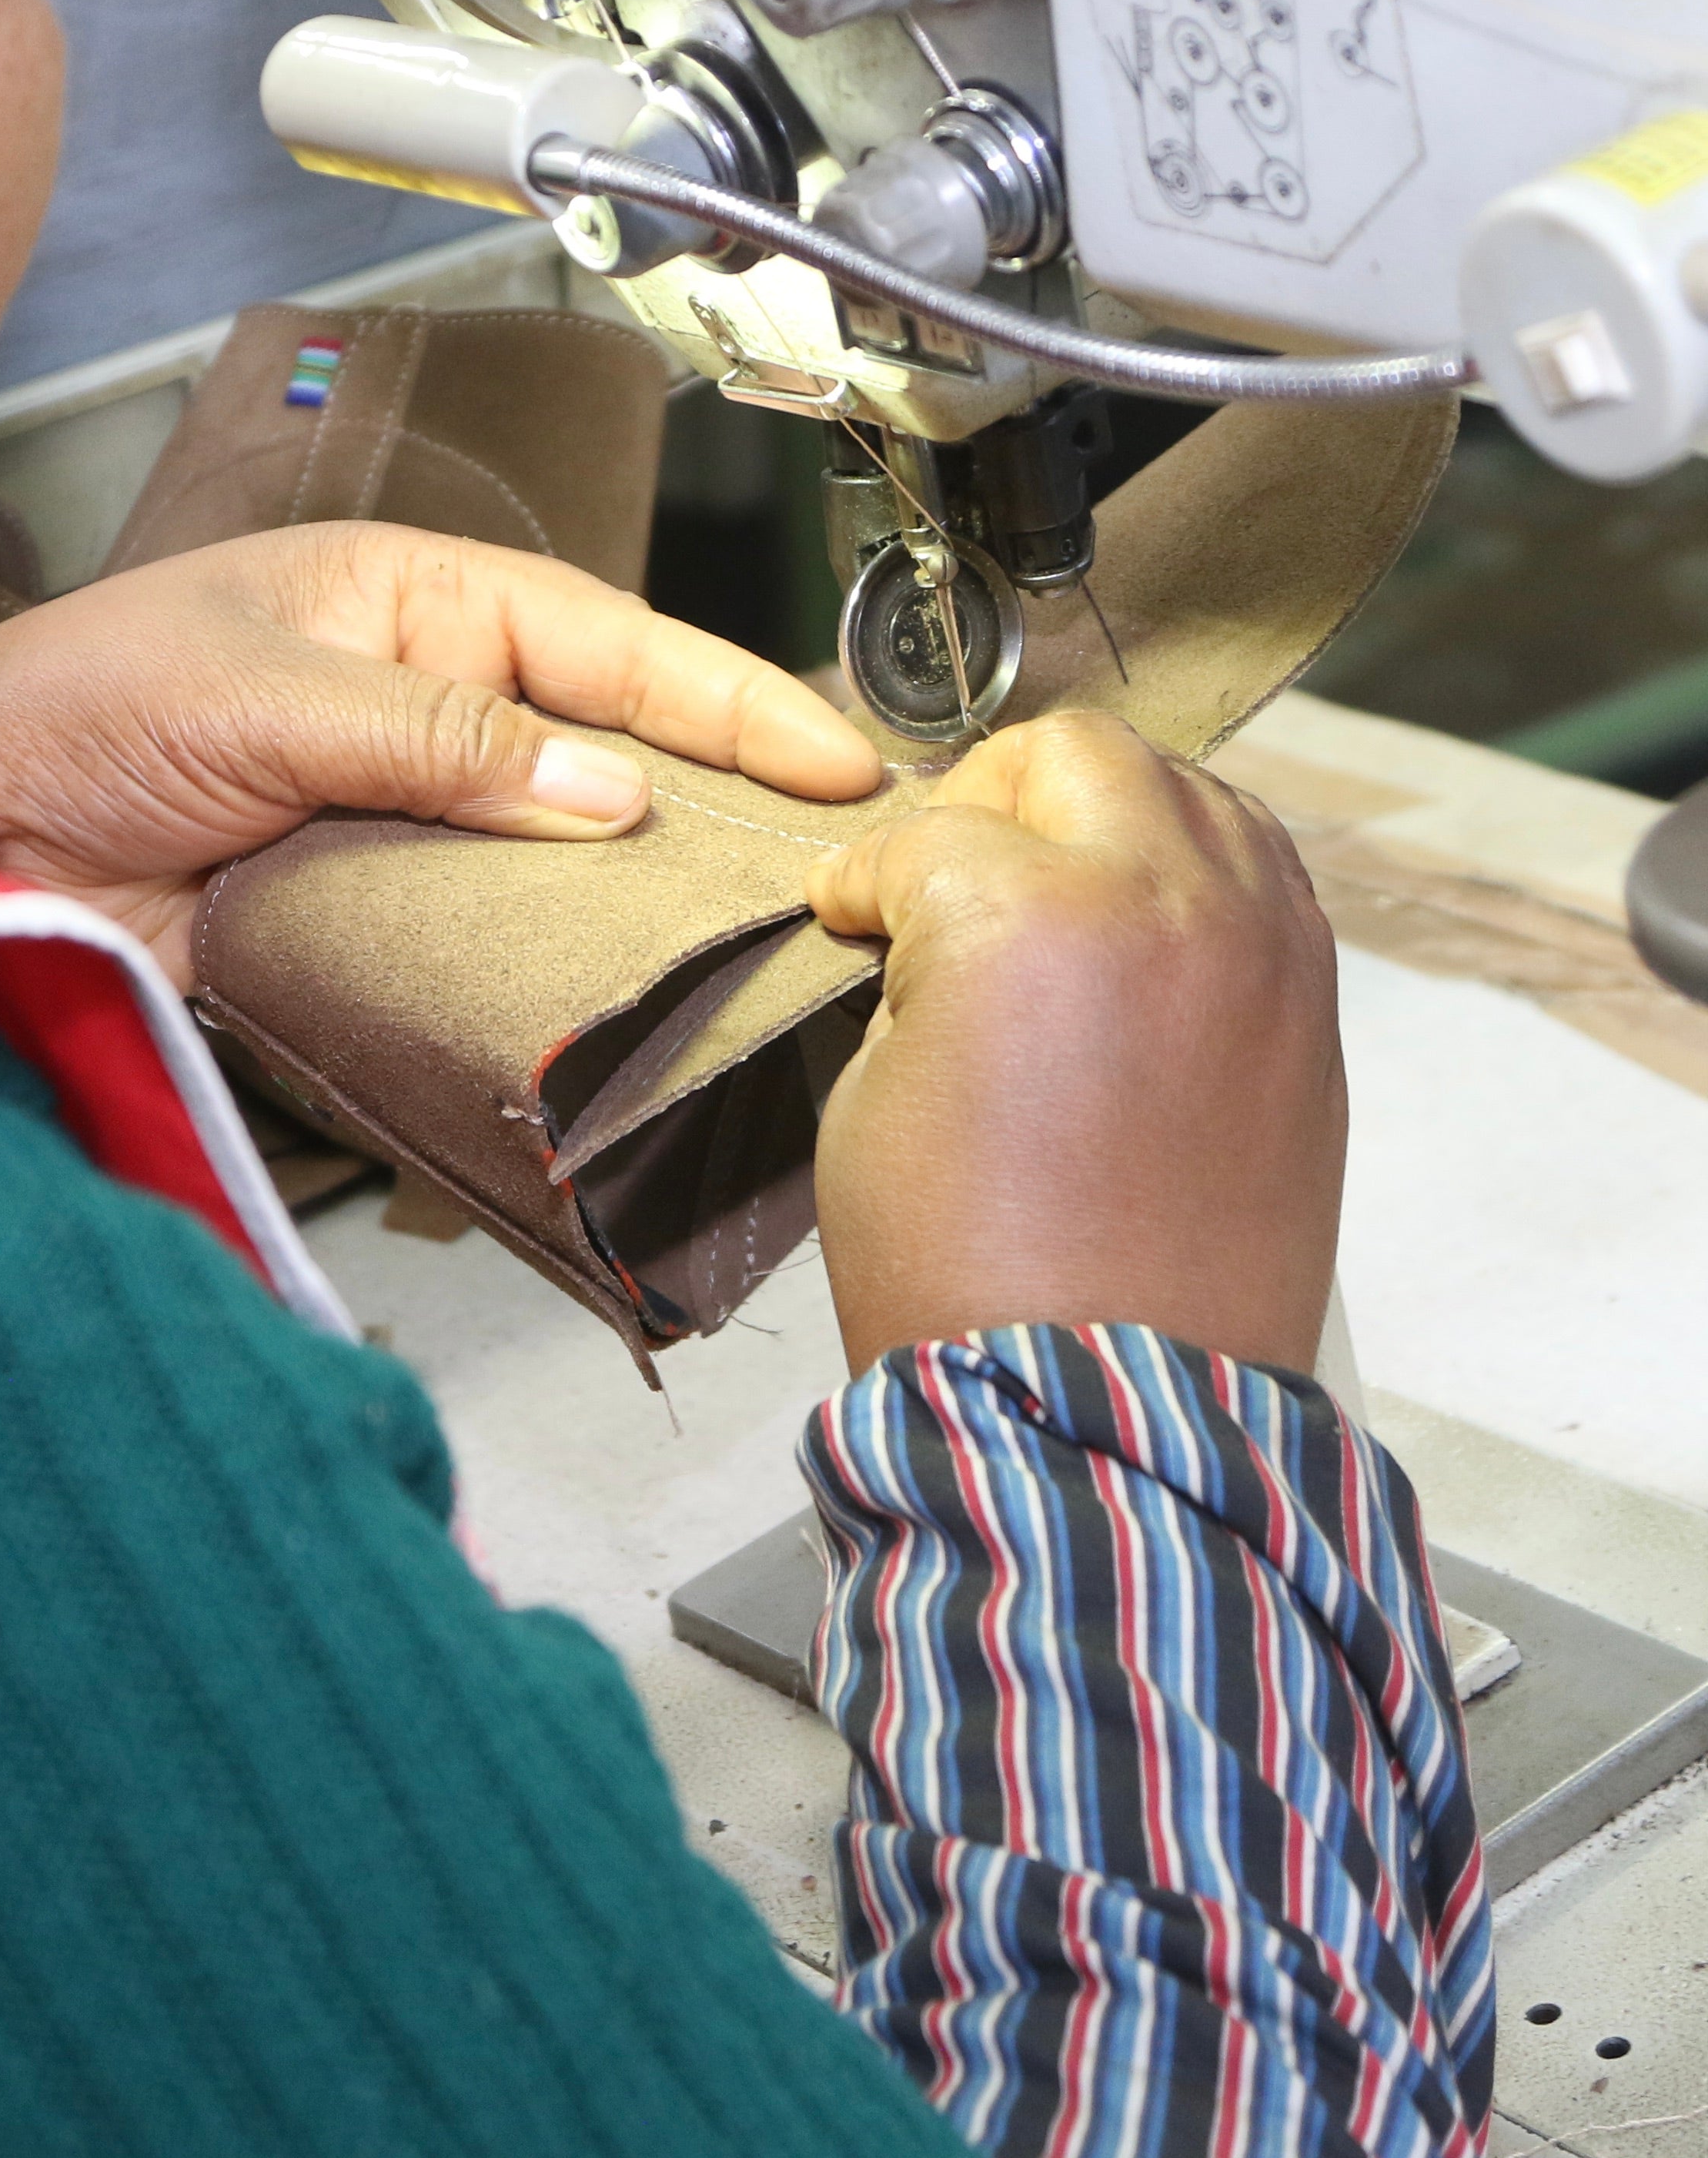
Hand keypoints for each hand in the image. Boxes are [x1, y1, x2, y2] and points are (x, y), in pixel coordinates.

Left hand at [0, 522, 881, 984]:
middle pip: (608, 753)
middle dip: (715, 804)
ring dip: (632, 903)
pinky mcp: (356, 919)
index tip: (831, 759)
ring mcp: (397, 820)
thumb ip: (438, 740)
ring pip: (552, 860)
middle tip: (833, 868)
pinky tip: (597, 1004)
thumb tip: (604, 791)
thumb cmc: (73, 700)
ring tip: (754, 949)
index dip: (727, 701)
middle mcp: (423, 710)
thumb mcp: (267, 689)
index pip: (609, 642)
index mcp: (412, 605)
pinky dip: (530, 973)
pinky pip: (471, 944)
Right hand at [803, 712, 1343, 1375]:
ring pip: (1185, 786)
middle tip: (941, 868)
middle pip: (1071, 755)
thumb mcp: (870, 1091)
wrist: (1095, 1402)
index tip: (846, 911)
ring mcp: (1260, 946)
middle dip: (987, 797)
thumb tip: (926, 926)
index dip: (862, 877)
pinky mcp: (1311, 1004)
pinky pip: (1258, 871)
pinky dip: (1188, 871)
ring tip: (1048, 885)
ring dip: (1101, 814)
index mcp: (1027, 919)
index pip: (924, 834)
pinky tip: (1131, 932)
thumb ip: (909, 968)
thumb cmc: (965, 1271)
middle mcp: (1165, 901)